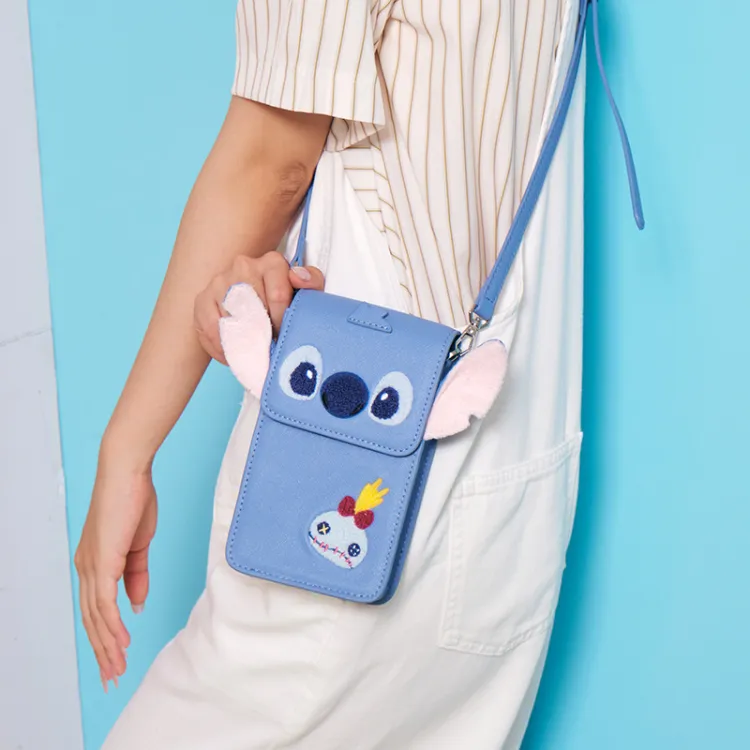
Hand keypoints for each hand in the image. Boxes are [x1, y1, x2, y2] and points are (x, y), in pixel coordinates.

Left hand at [74, 452, 156, 689]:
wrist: (127, 472)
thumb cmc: (133, 500)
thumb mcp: (139, 544)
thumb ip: (137, 575)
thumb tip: (137, 604)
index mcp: (94, 562)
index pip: (96, 609)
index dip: (105, 636)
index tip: (116, 658)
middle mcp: (86, 568)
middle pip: (91, 620)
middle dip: (102, 652)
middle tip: (112, 677)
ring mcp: (91, 566)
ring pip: (95, 618)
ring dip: (107, 646)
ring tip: (117, 669)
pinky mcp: (102, 562)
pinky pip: (104, 603)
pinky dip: (112, 625)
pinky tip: (121, 642)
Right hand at [194, 252, 323, 362]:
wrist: (254, 298)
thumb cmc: (284, 300)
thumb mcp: (305, 291)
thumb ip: (311, 282)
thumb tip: (297, 278)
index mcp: (272, 262)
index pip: (278, 295)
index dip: (282, 322)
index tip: (283, 334)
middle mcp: (244, 266)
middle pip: (254, 310)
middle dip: (263, 334)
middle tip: (268, 346)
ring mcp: (220, 281)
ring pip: (232, 321)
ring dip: (243, 343)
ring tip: (253, 353)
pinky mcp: (202, 299)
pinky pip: (210, 329)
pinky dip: (222, 348)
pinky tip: (233, 354)